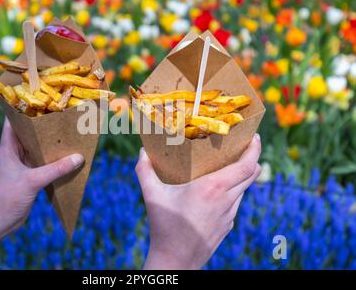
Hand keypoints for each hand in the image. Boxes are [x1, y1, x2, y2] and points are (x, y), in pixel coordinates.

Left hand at [0, 119, 83, 244]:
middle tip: (65, 116)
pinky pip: (45, 162)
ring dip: (53, 143)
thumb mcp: (33, 181)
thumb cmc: (7, 198)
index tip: (43, 100)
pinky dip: (55, 159)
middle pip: (31, 132)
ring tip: (71, 133)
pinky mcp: (30, 175)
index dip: (25, 108)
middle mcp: (16, 152)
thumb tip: (78, 157)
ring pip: (39, 148)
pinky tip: (69, 157)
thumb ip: (56, 170)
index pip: (14, 120)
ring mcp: (23, 164)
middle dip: (46, 125)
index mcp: (9, 147)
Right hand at [136, 134, 261, 269]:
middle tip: (245, 145)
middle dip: (252, 158)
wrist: (176, 259)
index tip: (255, 137)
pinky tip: (217, 191)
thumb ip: (144, 171)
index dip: (255, 150)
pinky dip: (233, 192)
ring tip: (230, 165)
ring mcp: (229, 214)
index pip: (246, 166)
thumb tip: (141, 152)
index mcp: (213, 188)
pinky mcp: (227, 225)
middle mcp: (226, 200)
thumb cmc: (164, 226)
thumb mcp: (152, 195)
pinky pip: (235, 203)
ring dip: (242, 175)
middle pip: (251, 175)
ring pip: (244, 189)